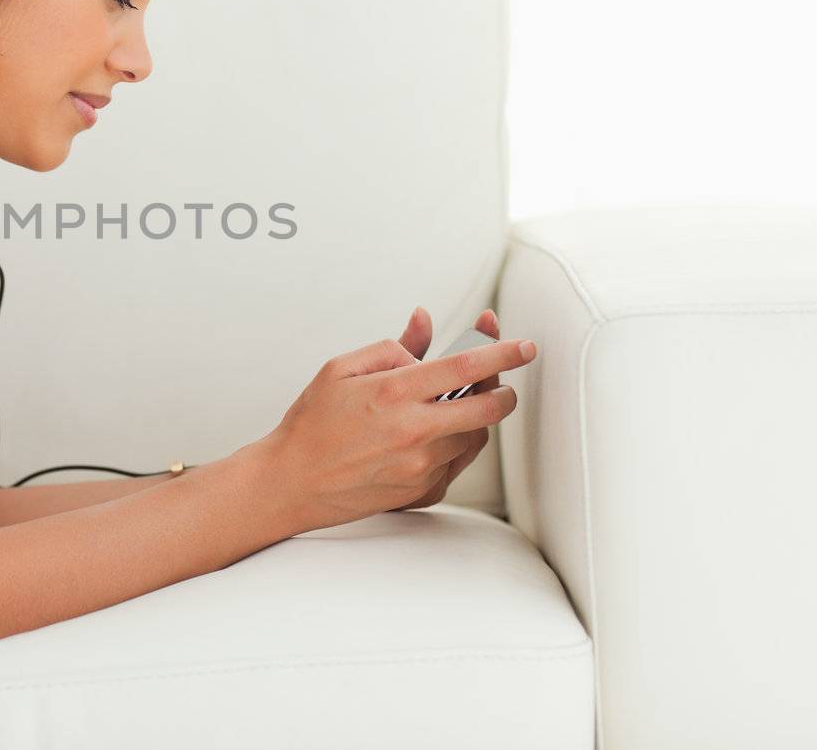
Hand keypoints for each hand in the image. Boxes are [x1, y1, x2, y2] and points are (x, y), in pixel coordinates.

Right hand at [264, 326, 528, 533]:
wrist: (292, 482)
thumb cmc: (312, 422)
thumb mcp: (342, 369)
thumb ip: (391, 346)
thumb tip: (426, 324)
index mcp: (394, 393)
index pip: (467, 367)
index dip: (503, 351)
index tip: (525, 346)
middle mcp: (415, 432)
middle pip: (489, 407)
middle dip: (504, 389)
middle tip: (502, 382)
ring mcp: (422, 466)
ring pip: (476, 435)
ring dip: (475, 417)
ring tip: (452, 406)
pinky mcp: (423, 491)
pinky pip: (457, 462)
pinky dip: (455, 444)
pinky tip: (433, 435)